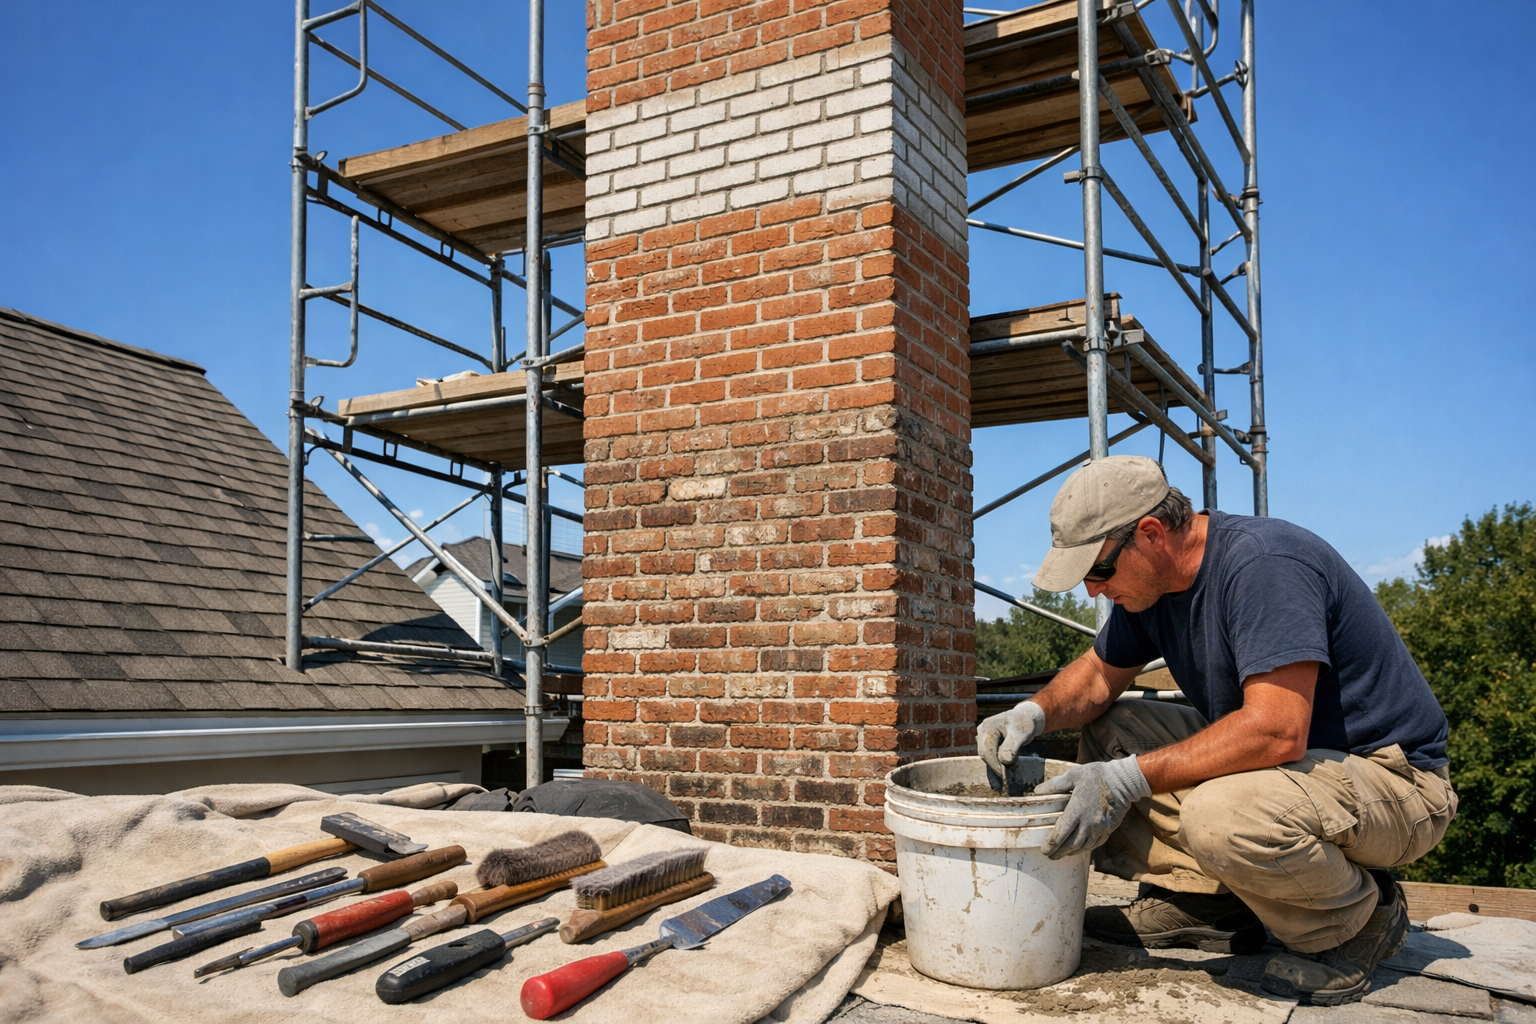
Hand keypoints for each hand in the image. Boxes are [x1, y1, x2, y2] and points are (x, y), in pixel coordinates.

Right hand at [977, 701, 1047, 785]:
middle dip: (995, 766)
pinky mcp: (987, 741)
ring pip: (986, 756)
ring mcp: (983, 736)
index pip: (987, 751)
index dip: (995, 766)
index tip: (1005, 778)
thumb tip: (1004, 761)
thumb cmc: (1025, 723)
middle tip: (1007, 779)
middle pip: (985, 754)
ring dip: (996, 765)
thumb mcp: (1021, 734)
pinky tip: (1005, 768)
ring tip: (1008, 773)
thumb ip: (1012, 747)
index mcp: (988, 727)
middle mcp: (982, 731)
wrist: (1026, 717)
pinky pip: (989, 754)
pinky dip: (997, 762)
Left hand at [1035, 756, 1149, 859]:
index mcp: (1077, 810)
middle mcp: (1088, 823)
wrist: (1124, 780)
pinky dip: (1086, 848)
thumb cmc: (1097, 775)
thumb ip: (1055, 785)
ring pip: (1084, 847)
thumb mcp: (1073, 775)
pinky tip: (1080, 847)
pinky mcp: (1109, 828)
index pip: (1060, 834)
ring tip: (1063, 853)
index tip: (1043, 850)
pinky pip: (1096, 843)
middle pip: (1071, 845)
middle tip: (1050, 855)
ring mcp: (1100, 827)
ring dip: (1072, 852)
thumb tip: (1037, 791)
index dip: (1050, 845)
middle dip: (1059, 853)